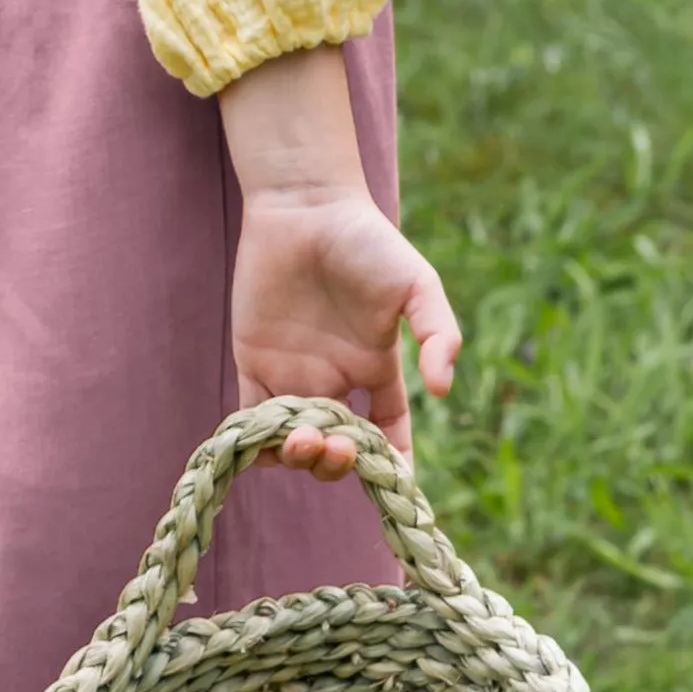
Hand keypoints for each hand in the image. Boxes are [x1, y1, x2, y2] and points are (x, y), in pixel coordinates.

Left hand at [230, 187, 461, 464]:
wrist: (304, 206)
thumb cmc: (366, 240)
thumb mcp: (417, 283)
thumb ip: (439, 332)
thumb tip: (442, 390)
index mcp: (376, 367)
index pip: (389, 431)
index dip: (394, 465)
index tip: (397, 485)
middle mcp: (335, 378)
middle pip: (337, 448)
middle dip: (337, 464)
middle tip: (334, 448)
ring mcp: (293, 372)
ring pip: (293, 441)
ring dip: (298, 458)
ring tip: (302, 440)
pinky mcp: (253, 360)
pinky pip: (250, 416)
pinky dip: (255, 441)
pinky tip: (263, 445)